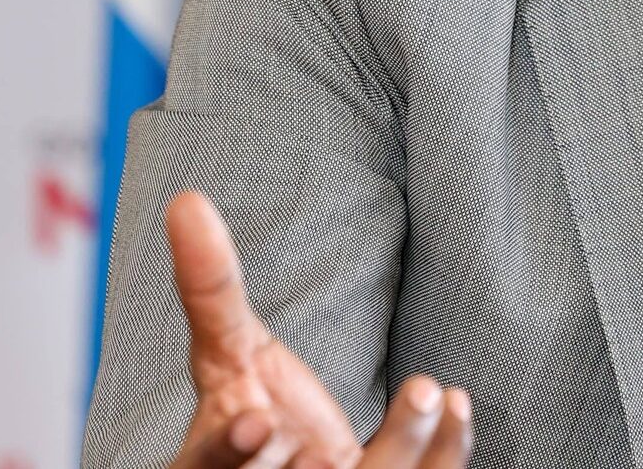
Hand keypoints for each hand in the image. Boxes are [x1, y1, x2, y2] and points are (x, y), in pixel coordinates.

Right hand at [164, 191, 473, 468]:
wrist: (295, 468)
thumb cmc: (254, 409)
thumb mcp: (228, 351)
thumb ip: (211, 289)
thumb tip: (187, 200)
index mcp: (208, 464)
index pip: (204, 466)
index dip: (226, 452)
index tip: (256, 423)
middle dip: (313, 465)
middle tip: (334, 448)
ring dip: (398, 444)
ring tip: (423, 391)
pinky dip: (443, 449)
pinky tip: (454, 405)